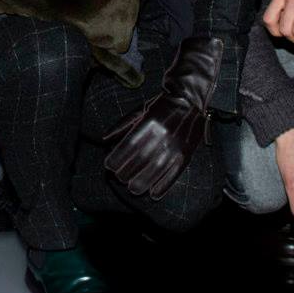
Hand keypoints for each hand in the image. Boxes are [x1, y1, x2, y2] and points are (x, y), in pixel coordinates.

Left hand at [101, 35, 222, 199]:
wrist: (189, 98)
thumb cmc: (160, 105)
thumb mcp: (139, 111)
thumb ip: (122, 125)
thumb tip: (104, 139)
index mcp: (147, 124)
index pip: (127, 147)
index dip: (116, 160)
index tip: (109, 166)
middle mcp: (160, 136)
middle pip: (139, 161)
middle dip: (127, 173)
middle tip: (120, 178)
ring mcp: (174, 146)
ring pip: (155, 171)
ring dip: (142, 183)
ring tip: (133, 189)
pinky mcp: (186, 154)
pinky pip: (174, 174)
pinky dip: (163, 186)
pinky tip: (153, 193)